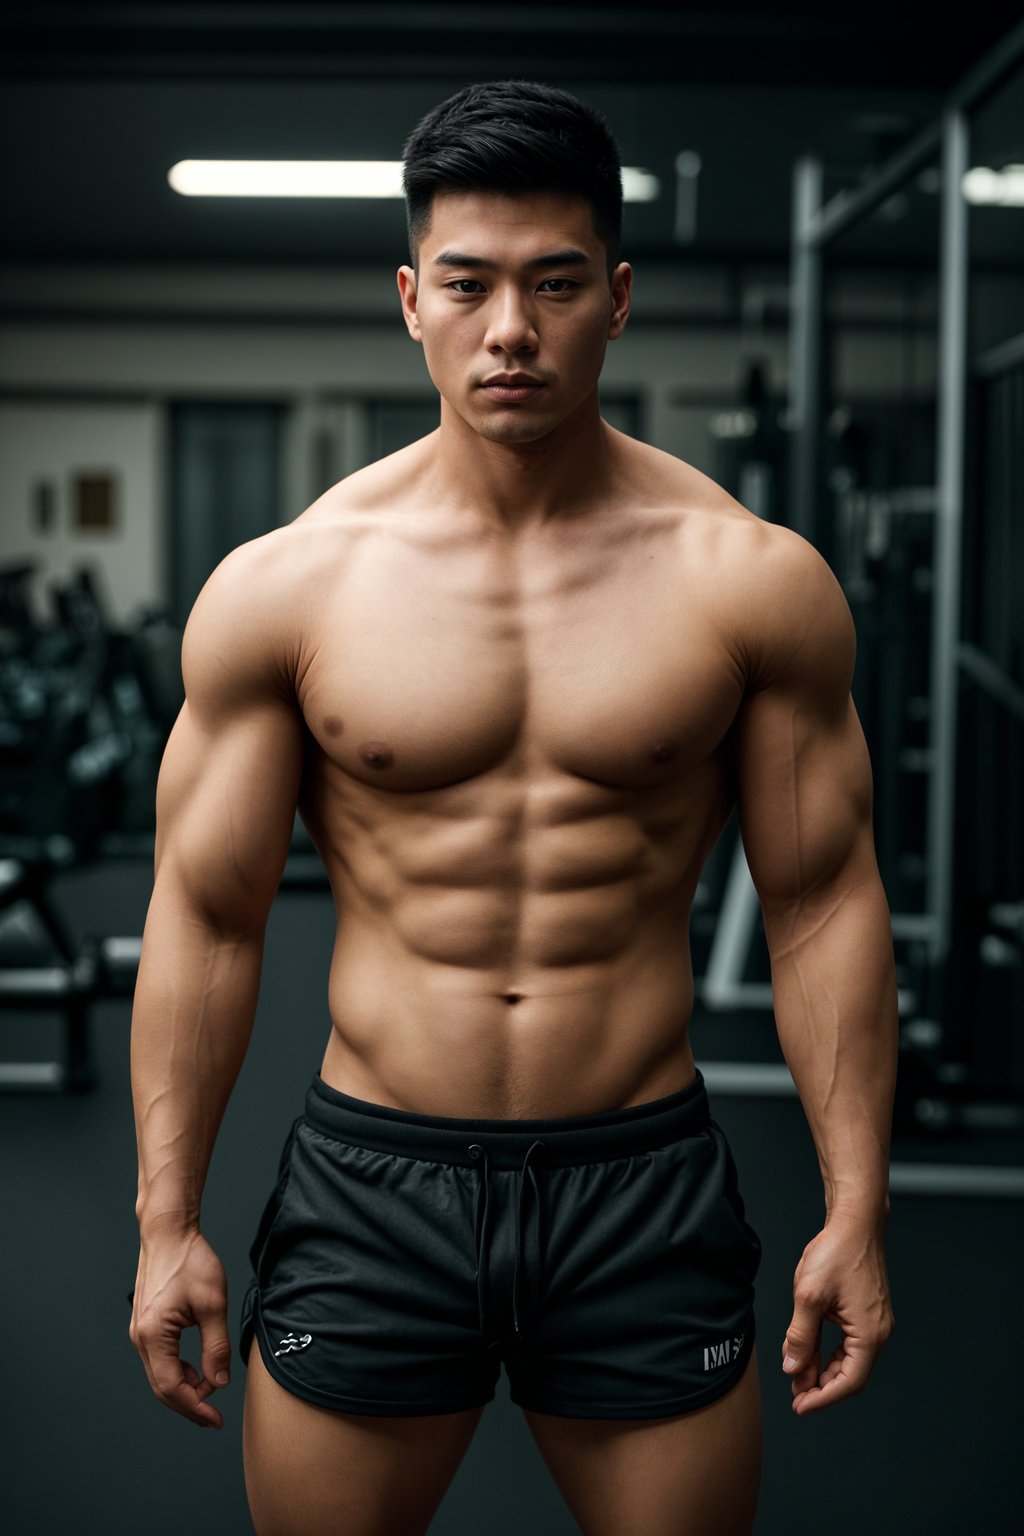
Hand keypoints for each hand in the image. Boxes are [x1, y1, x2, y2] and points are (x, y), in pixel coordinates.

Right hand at [129, 1229, 231, 1428]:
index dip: (195, 1407)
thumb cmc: (190, 1261)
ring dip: (185, 1387)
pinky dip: (179, 1370)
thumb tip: (220, 1382)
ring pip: (160, 1374)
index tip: (216, 1420)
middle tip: (214, 1417)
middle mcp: (140, 1338)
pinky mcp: (146, 1325)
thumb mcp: (213, 1304)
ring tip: (212, 1388)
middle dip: (189, 1404)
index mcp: (153, 1335)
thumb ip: (216, 1346)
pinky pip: (160, 1359)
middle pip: (162, 1387)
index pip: (172, 1387)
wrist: (169, 1232)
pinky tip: (199, 1369)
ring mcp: (140, 1331)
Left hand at [781, 1216, 893, 1414]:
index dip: (823, 1398)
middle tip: (794, 1394)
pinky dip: (829, 1351)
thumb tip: (792, 1367)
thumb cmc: (836, 1252)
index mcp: (870, 1334)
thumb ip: (800, 1335)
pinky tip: (809, 1352)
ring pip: (849, 1358)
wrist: (854, 1221)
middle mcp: (878, 1332)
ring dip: (823, 1369)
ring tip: (797, 1375)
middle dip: (821, 1386)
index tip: (799, 1406)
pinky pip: (849, 1342)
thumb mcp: (809, 1295)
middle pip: (850, 1374)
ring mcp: (874, 1322)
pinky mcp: (866, 1312)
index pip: (849, 1382)